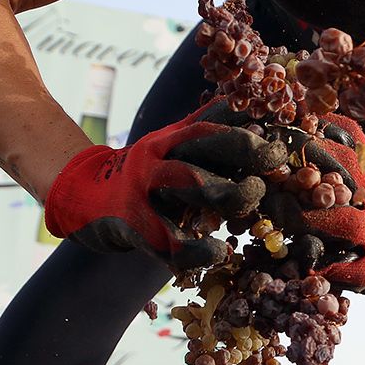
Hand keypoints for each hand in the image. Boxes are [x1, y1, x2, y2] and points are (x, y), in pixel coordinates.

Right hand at [43, 101, 286, 270]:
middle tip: (275, 162)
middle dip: (247, 148)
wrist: (81, 196)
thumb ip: (207, 133)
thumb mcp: (171, 146)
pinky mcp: (133, 223)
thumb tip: (259, 113)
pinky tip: (220, 251)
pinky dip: (200, 249)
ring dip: (229, 193)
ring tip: (250, 201)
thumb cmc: (145, 174)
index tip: (284, 125)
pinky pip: (171, 239)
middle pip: (205, 141)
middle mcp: (158, 155)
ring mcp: (144, 187)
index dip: (250, 118)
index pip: (214, 117)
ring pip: (192, 183)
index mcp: (172, 136)